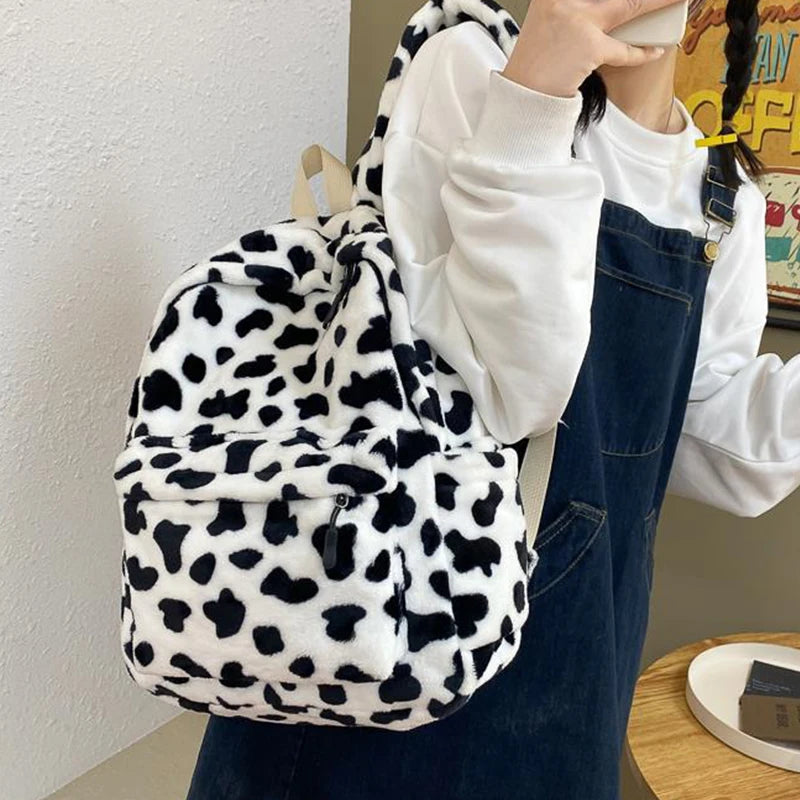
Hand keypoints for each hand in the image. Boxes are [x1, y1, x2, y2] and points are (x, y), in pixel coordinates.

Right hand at [502, 0, 685, 96]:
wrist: (523, 93)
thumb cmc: (536, 59)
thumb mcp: (548, 19)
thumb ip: (572, 6)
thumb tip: (610, 8)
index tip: (639, 0)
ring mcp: (576, 21)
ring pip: (630, 7)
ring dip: (658, 4)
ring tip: (676, 1)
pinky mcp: (587, 47)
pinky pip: (624, 49)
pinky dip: (641, 52)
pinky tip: (655, 49)